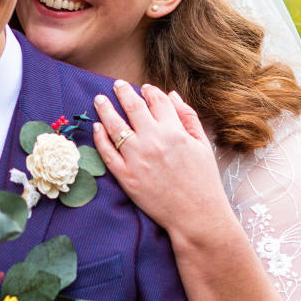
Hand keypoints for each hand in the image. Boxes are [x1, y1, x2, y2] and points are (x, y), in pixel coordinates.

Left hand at [93, 80, 238, 244]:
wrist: (196, 216)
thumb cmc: (203, 180)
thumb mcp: (202, 145)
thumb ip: (188, 117)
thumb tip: (171, 95)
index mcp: (174, 131)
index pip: (158, 100)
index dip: (150, 91)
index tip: (144, 88)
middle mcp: (153, 140)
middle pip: (133, 107)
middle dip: (123, 91)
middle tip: (117, 85)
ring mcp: (137, 158)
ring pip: (114, 126)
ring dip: (105, 108)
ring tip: (99, 99)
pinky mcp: (126, 176)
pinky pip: (107, 152)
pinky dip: (100, 137)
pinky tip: (97, 128)